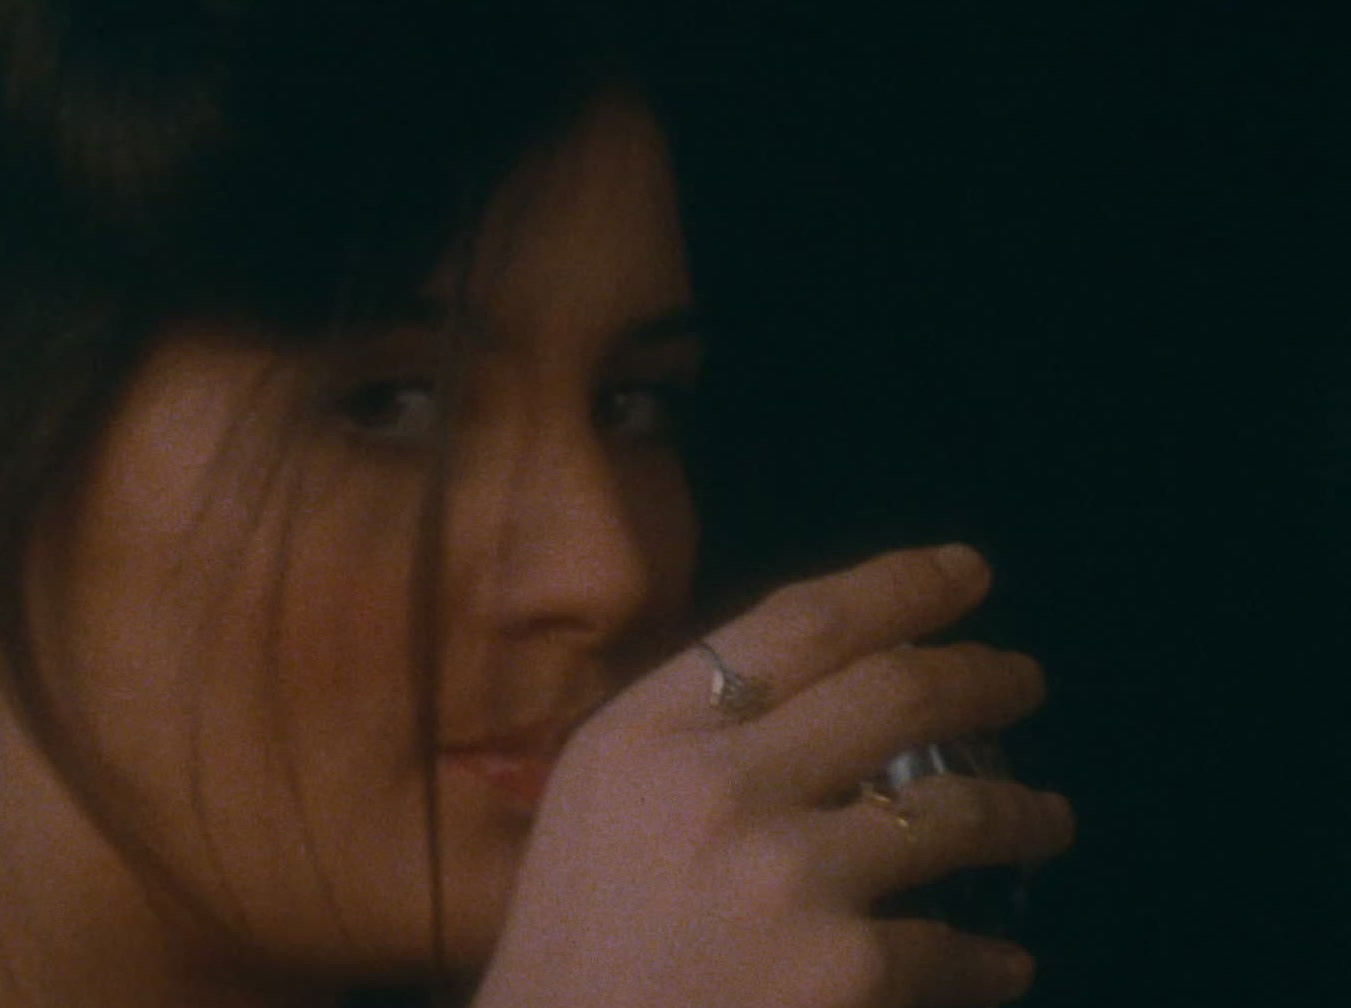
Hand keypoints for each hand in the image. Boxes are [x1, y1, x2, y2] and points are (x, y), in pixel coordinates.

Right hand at [476, 545, 1074, 1007]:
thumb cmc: (570, 945)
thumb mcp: (597, 801)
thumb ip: (689, 734)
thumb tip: (815, 691)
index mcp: (649, 731)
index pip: (800, 621)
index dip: (900, 585)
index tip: (964, 572)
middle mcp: (721, 783)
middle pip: (895, 692)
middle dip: (983, 677)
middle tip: (1023, 680)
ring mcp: (790, 875)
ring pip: (953, 809)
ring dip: (1023, 810)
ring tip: (1048, 818)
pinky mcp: (845, 971)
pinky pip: (953, 947)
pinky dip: (990, 959)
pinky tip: (1002, 963)